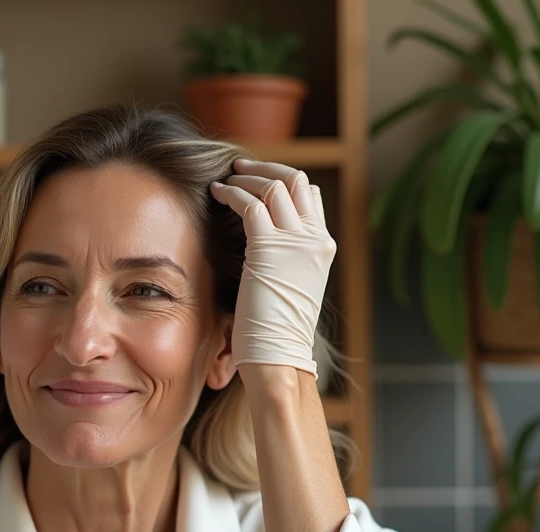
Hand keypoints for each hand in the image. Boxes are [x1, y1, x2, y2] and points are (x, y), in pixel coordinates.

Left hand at [210, 159, 335, 376]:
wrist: (279, 356)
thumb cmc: (277, 332)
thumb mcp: (292, 287)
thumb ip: (286, 259)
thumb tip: (264, 243)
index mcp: (323, 247)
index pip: (310, 195)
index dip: (283, 181)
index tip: (259, 181)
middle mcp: (315, 240)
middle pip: (296, 181)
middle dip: (267, 168)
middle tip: (242, 168)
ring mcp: (296, 242)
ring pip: (274, 185)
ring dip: (247, 178)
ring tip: (226, 180)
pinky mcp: (269, 248)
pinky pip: (250, 204)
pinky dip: (231, 193)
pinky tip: (216, 194)